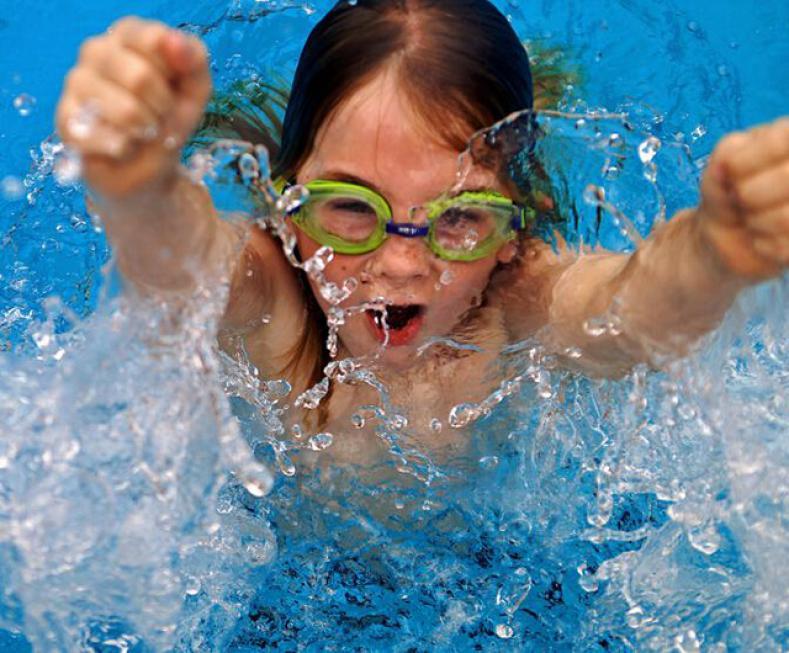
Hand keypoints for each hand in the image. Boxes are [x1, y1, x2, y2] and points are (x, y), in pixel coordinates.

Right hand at [56, 17, 210, 198]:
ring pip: (125, 111)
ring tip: (143, 131)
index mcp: (128, 35)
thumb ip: (193, 60)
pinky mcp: (66, 120)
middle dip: (163, 108)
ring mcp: (76, 83)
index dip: (175, 76)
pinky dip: (130, 150)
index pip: (154, 40)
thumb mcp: (195, 90)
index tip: (175, 88)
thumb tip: (174, 41)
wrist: (148, 166)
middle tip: (160, 116)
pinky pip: (111, 139)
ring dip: (147, 131)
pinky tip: (124, 147)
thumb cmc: (168, 119)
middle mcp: (96, 50)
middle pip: (140, 77)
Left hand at [698, 117, 788, 279]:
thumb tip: (728, 164)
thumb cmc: (728, 188)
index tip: (730, 171)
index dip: (741, 164)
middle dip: (747, 194)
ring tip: (752, 217)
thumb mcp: (720, 164)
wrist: (727, 232)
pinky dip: (761, 244)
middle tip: (741, 198)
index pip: (778, 141)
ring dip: (755, 221)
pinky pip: (785, 245)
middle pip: (785, 178)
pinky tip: (761, 237)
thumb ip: (727, 155)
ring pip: (786, 217)